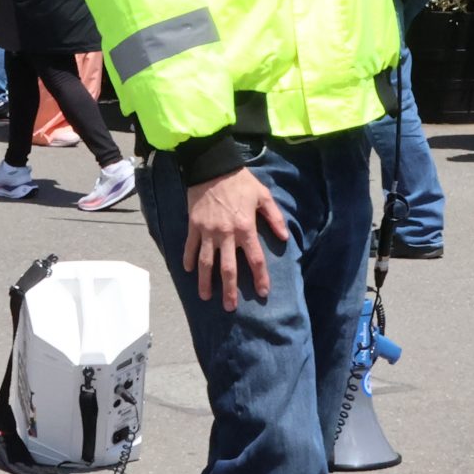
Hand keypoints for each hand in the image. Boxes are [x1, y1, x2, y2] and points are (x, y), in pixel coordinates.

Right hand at [184, 167, 288, 311]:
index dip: (260, 277)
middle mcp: (226, 234)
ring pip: (206, 262)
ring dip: (205, 281)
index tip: (262, 292)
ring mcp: (207, 231)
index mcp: (245, 227)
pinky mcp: (194, 226)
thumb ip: (274, 217)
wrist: (212, 166)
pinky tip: (189, 271)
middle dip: (229, 290)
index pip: (255, 259)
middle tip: (229, 307)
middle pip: (228, 268)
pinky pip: (190, 247)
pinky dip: (189, 259)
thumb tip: (284, 237)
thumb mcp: (262, 195)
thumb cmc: (240, 181)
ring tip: (206, 296)